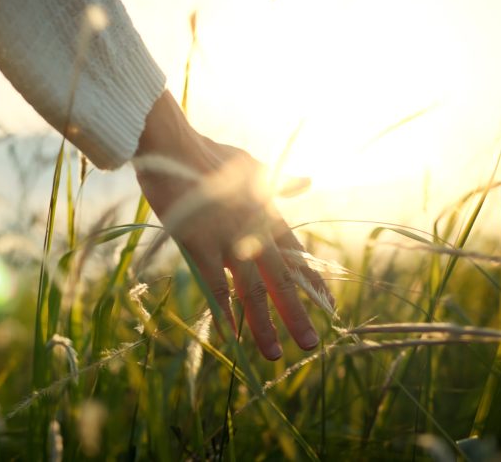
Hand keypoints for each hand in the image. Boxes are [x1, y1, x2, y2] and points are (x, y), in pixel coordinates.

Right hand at [133, 91, 333, 359]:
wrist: (172, 146)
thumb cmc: (208, 154)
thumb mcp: (251, 166)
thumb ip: (279, 182)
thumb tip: (308, 181)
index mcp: (267, 213)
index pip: (297, 254)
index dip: (311, 281)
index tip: (328, 305)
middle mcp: (253, 230)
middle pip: (280, 279)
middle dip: (296, 313)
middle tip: (310, 344)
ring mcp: (227, 239)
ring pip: (252, 290)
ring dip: (263, 324)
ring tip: (275, 353)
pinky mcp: (199, 244)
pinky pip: (214, 286)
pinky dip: (224, 312)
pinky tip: (231, 336)